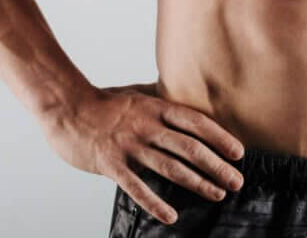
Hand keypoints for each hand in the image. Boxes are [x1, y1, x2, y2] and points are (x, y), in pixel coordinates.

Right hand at [41, 80, 245, 226]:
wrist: (67, 108)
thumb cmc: (104, 101)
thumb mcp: (137, 93)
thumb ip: (160, 97)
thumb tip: (184, 91)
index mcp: (157, 108)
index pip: (196, 123)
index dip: (220, 138)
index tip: (239, 153)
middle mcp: (148, 126)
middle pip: (190, 148)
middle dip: (217, 166)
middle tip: (236, 181)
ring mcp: (130, 146)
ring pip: (170, 168)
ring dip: (197, 183)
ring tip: (217, 194)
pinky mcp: (112, 165)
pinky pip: (137, 188)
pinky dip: (155, 203)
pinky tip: (172, 216)